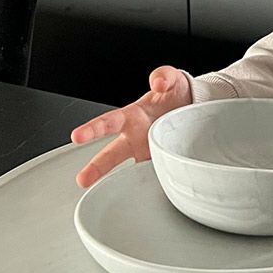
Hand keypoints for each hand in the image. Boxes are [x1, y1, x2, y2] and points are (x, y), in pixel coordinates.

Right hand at [70, 66, 191, 188]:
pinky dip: (152, 184)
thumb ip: (163, 76)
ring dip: (121, 183)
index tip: (77, 136)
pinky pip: (155, 176)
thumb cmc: (176, 93)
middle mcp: (136, 138)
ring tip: (110, 196)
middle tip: (82, 179)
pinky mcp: (163, 164)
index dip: (93, 129)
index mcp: (132, 117)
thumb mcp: (171, 79)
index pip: (108, 123)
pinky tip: (148, 194)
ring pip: (130, 171)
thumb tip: (157, 81)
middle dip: (97, 166)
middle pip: (111, 154)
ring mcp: (148, 153)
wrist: (195, 106)